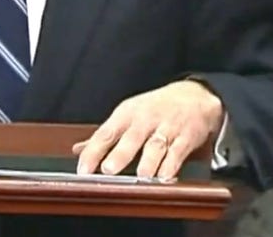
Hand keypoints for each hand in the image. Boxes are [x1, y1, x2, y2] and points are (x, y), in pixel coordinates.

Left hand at [73, 80, 222, 179]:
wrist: (194, 96)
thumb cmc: (155, 108)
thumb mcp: (128, 114)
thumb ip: (105, 135)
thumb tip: (79, 150)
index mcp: (127, 114)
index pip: (106, 133)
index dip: (94, 151)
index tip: (83, 168)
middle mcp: (145, 120)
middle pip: (131, 138)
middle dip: (120, 154)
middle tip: (109, 170)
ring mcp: (167, 128)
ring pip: (156, 146)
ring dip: (148, 162)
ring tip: (141, 177)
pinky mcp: (186, 138)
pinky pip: (178, 153)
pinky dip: (171, 166)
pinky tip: (164, 177)